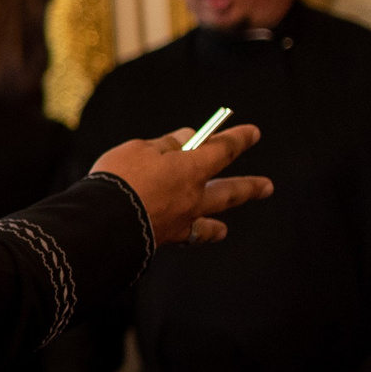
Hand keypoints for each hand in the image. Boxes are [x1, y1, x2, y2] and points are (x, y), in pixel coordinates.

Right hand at [90, 124, 271, 245]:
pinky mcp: (165, 239)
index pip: (222, 150)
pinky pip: (186, 239)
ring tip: (224, 229)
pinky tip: (188, 236)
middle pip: (229, 191)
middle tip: (267, 186)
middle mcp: (193, 197)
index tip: (253, 133)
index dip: (238, 139)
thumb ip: (166, 144)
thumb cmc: (120, 177)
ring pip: (210, 223)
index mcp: (191, 169)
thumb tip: (187, 138)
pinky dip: (190, 237)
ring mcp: (181, 221)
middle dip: (249, 187)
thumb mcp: (139, 149)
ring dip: (219, 224)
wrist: (103, 221)